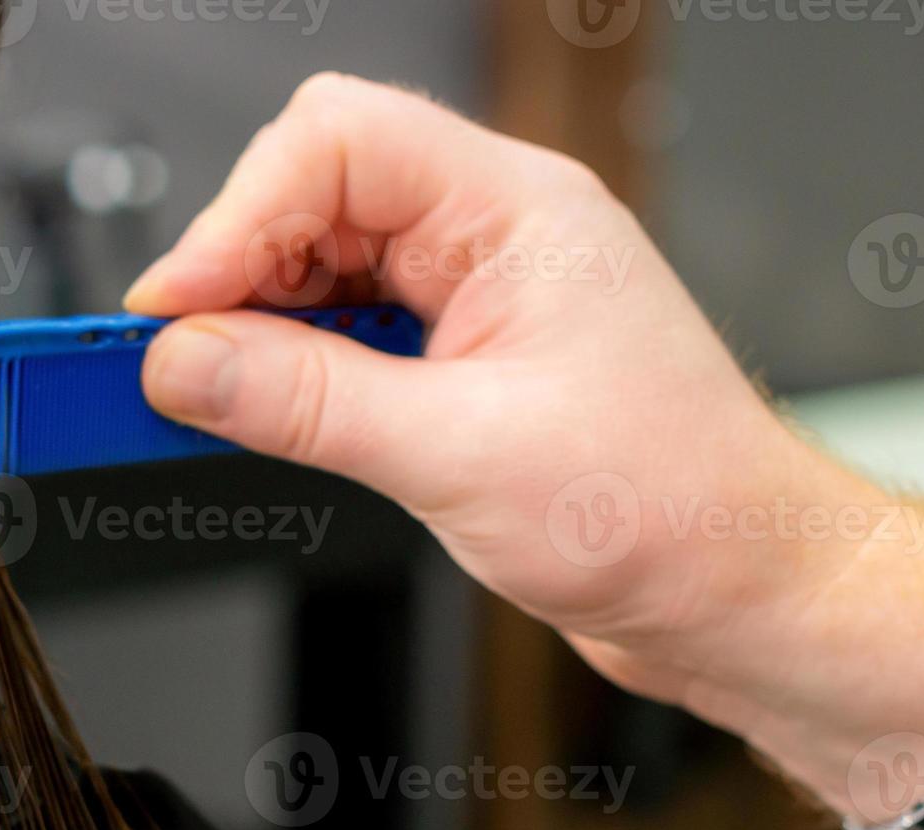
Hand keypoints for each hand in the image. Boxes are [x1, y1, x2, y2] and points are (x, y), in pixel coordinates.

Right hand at [131, 74, 923, 809]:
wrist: (745, 594)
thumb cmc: (671, 510)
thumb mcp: (457, 457)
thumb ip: (304, 404)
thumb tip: (183, 363)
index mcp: (519, 211)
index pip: (340, 141)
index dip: (239, 215)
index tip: (178, 308)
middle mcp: (498, 235)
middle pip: (318, 191)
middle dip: (239, 269)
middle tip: (178, 360)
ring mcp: (482, 295)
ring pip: (324, 262)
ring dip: (264, 324)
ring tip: (222, 398)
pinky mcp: (466, 359)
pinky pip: (349, 329)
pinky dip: (297, 367)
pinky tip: (277, 417)